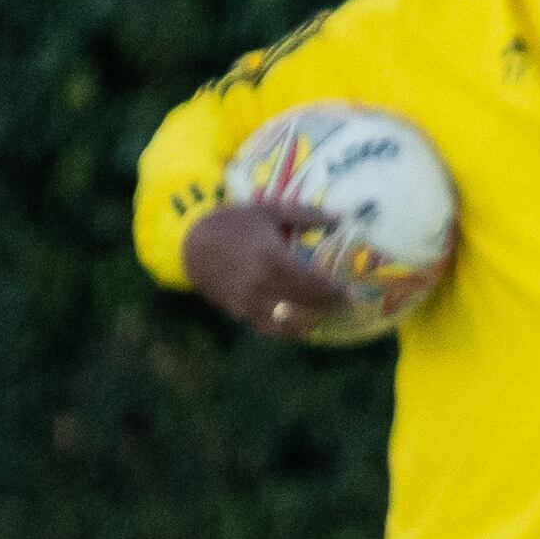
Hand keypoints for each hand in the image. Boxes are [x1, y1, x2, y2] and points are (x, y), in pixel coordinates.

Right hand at [185, 200, 360, 339]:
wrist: (188, 242)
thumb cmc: (231, 223)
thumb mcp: (268, 211)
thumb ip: (306, 214)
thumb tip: (341, 216)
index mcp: (271, 259)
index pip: (312, 284)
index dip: (334, 291)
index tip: (351, 292)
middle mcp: (260, 285)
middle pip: (303, 305)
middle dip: (326, 306)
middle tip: (342, 303)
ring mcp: (247, 302)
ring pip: (286, 323)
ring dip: (308, 321)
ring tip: (323, 312)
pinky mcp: (237, 311)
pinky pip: (266, 327)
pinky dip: (285, 328)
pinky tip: (299, 320)